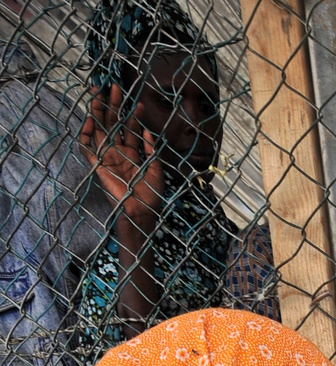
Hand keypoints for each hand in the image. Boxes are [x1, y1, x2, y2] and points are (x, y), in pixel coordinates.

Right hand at [81, 85, 162, 231]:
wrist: (141, 212)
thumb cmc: (151, 194)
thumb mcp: (156, 168)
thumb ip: (151, 149)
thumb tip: (147, 130)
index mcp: (131, 153)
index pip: (128, 129)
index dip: (132, 115)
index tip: (138, 102)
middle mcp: (117, 152)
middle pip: (111, 123)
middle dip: (112, 105)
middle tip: (114, 87)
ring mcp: (106, 157)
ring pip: (98, 129)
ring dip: (97, 111)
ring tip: (98, 94)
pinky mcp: (97, 165)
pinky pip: (86, 146)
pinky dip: (85, 133)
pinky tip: (90, 120)